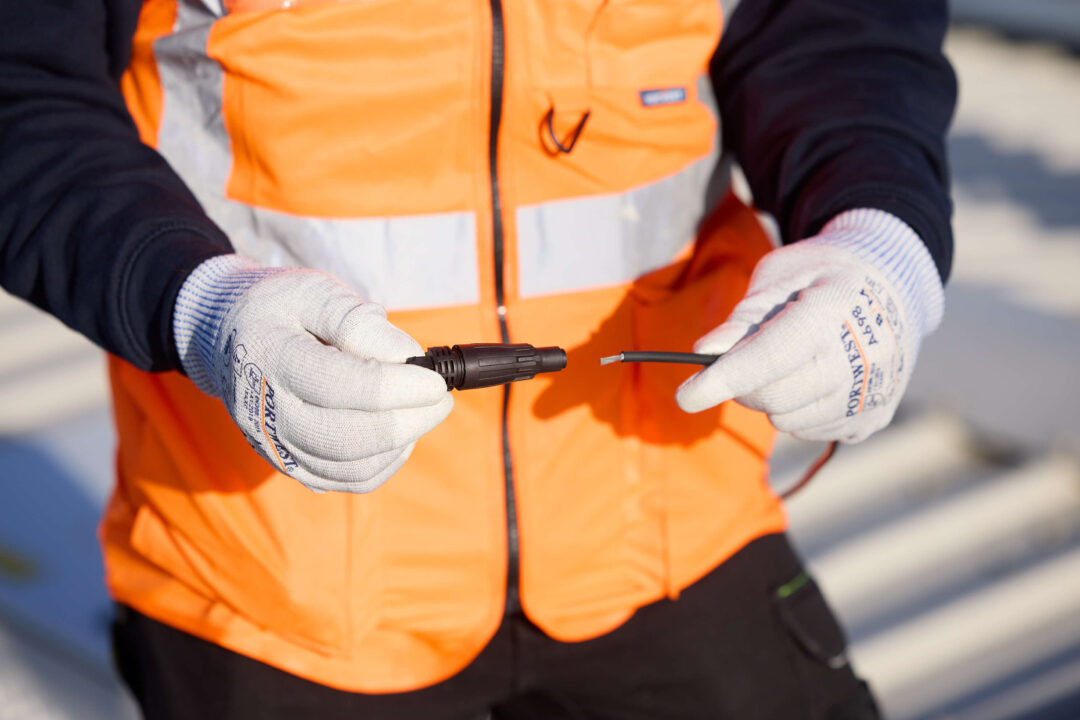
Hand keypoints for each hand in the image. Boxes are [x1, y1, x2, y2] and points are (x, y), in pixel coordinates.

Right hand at [173, 255, 451, 491]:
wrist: (227, 337)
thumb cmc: (280, 308)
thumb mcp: (315, 291)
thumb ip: (358, 321)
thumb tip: (408, 358)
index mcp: (269, 358)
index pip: (340, 386)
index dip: (397, 388)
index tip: (435, 381)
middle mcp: (264, 412)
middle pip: (346, 438)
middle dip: (408, 422)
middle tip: (440, 399)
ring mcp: (273, 446)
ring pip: (349, 468)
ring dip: (399, 444)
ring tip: (420, 411)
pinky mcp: (288, 465)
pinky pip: (345, 481)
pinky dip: (382, 463)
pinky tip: (398, 435)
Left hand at [676, 209, 942, 442]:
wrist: (893, 282)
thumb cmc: (821, 276)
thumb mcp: (779, 276)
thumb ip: (743, 317)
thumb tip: (706, 352)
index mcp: (832, 311)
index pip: (768, 357)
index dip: (722, 380)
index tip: (685, 396)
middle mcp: (863, 357)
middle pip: (774, 398)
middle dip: (742, 385)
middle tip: (742, 361)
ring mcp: (874, 392)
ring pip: (788, 421)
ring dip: (771, 399)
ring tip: (788, 361)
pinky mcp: (875, 417)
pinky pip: (810, 431)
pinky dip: (797, 410)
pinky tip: (812, 377)